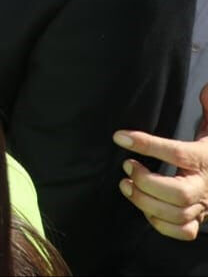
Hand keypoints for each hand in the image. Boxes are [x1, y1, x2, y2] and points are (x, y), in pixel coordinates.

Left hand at [116, 85, 207, 240]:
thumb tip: (204, 88)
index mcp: (204, 159)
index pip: (175, 153)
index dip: (146, 144)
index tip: (119, 137)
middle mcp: (205, 186)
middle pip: (177, 193)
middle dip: (147, 181)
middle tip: (126, 167)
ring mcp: (202, 207)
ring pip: (176, 213)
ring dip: (145, 201)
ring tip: (126, 185)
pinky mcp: (198, 220)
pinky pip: (181, 231)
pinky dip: (159, 223)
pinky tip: (144, 207)